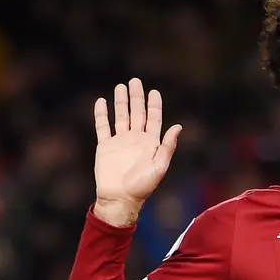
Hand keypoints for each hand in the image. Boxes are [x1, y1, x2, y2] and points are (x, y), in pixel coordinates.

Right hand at [92, 78, 182, 224]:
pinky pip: (102, 127)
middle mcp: (136, 140)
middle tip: (136, 81)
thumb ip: (168, 146)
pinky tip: (101, 101)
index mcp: (151, 144)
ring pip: (120, 116)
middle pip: (137, 113)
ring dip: (121, 102)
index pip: (153, 119)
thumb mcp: (160, 166)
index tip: (154, 91)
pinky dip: (101, 114)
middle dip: (137, 98)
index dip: (154, 105)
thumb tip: (178, 126)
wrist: (120, 198)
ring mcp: (120, 142)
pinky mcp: (105, 146)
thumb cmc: (143, 186)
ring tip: (121, 86)